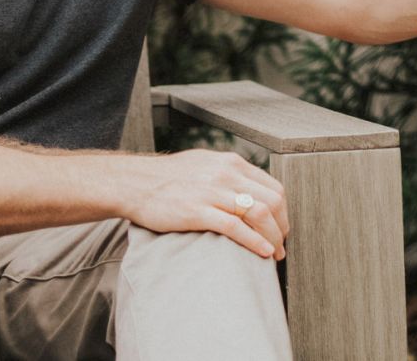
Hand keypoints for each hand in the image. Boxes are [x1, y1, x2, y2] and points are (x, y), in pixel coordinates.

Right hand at [129, 148, 289, 259]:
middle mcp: (227, 174)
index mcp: (232, 163)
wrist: (133, 183)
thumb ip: (229, 174)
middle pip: (272, 201)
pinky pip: (235, 227)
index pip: (273, 187)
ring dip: (273, 237)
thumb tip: (249, 190)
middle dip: (282, 226)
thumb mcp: (205, 164)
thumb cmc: (167, 177)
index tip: (282, 227)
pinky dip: (254, 241)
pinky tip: (262, 253)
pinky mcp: (197, 211)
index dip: (283, 211)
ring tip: (275, 253)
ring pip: (258, 213)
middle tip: (282, 244)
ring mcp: (212, 192)